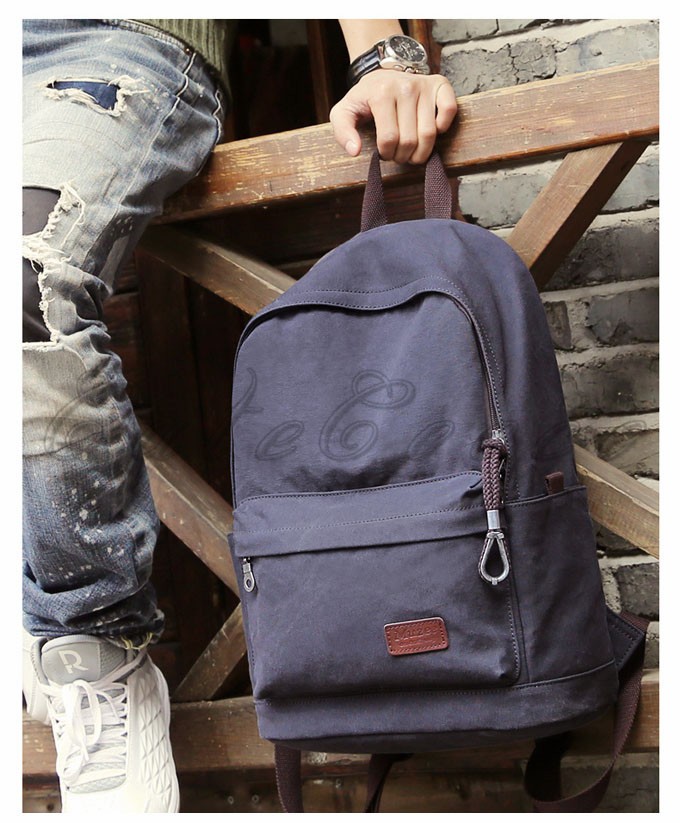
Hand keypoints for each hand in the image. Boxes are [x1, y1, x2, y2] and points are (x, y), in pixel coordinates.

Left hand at [329, 70, 457, 164]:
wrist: (382, 72)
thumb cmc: (364, 98)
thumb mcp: (343, 112)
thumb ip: (342, 132)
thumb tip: (355, 150)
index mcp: (381, 94)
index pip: (389, 139)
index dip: (386, 154)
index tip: (384, 153)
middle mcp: (405, 87)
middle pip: (410, 140)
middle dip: (402, 156)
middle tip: (398, 154)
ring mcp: (424, 84)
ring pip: (430, 134)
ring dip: (421, 152)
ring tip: (412, 152)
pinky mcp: (439, 84)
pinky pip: (449, 110)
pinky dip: (443, 127)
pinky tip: (431, 132)